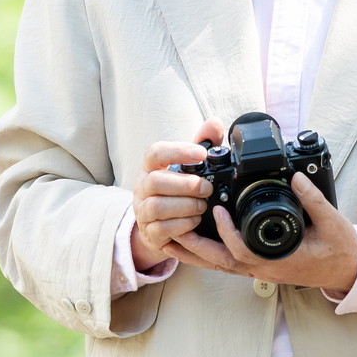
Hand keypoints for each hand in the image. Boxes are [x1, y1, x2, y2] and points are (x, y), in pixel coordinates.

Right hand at [129, 120, 225, 270]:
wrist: (159, 225)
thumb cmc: (175, 190)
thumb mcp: (186, 167)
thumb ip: (200, 144)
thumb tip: (214, 123)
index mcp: (150, 167)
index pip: (155, 153)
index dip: (178, 152)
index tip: (201, 154)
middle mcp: (142, 187)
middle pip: (156, 181)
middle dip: (186, 185)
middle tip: (207, 188)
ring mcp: (143, 211)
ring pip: (157, 207)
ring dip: (185, 206)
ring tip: (202, 206)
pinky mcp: (150, 232)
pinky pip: (162, 228)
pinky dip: (182, 224)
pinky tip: (195, 221)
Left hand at [162, 173, 356, 296]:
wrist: (347, 270)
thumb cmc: (339, 249)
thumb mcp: (331, 221)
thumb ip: (313, 199)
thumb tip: (296, 177)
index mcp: (276, 259)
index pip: (242, 250)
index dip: (226, 232)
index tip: (217, 210)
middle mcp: (262, 268)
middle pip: (219, 262)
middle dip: (193, 248)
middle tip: (171, 231)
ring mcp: (259, 270)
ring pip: (219, 266)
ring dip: (195, 254)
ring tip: (171, 238)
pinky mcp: (259, 267)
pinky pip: (227, 264)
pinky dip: (208, 255)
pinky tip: (195, 244)